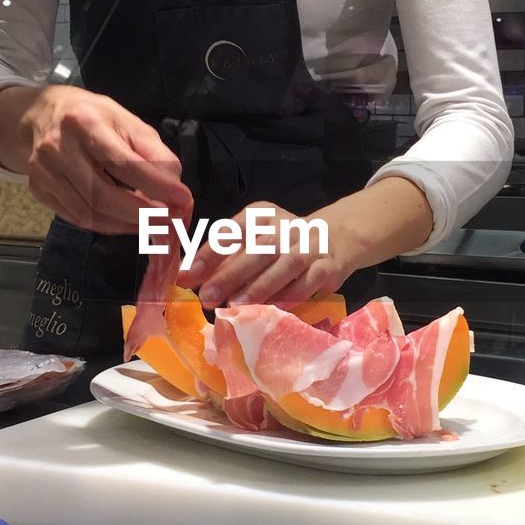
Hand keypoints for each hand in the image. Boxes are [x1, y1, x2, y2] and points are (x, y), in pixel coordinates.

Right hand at [0, 84, 190, 234]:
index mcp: (84, 122)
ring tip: (150, 225)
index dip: (156, 185)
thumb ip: (152, 151)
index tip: (183, 199)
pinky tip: (125, 223)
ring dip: (125, 225)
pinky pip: (76, 218)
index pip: (124, 163)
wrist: (36, 114)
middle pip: (103, 195)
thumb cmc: (89, 115)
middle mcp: (58, 148)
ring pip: (88, 213)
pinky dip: (106, 226)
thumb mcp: (124, 119)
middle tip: (168, 222)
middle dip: (141, 214)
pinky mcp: (37, 190)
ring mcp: (43, 172)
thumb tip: (174, 186)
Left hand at [178, 200, 363, 309]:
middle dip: (230, 274)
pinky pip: (308, 282)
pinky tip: (273, 309)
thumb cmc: (283, 243)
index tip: (190, 273)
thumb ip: (224, 258)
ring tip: (236, 304)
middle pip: (257, 248)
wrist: (336, 238)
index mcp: (262, 216)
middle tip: (207, 296)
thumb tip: (188, 277)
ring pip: (285, 264)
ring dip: (260, 286)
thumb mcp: (255, 240)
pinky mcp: (328, 267)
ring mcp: (311, 245)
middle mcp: (286, 227)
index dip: (211, 251)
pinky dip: (290, 295)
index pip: (234, 230)